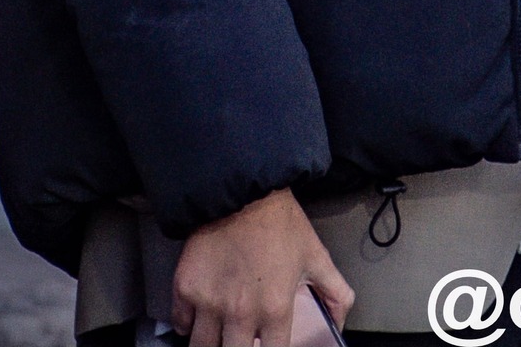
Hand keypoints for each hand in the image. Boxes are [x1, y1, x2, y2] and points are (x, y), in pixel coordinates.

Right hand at [172, 188, 353, 346]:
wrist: (243, 189)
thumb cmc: (281, 223)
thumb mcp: (316, 256)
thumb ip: (336, 294)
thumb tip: (340, 325)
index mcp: (275, 309)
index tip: (266, 345)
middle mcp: (240, 313)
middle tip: (241, 339)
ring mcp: (209, 303)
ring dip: (211, 345)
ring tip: (220, 336)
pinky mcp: (185, 289)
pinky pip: (181, 324)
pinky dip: (188, 326)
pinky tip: (200, 318)